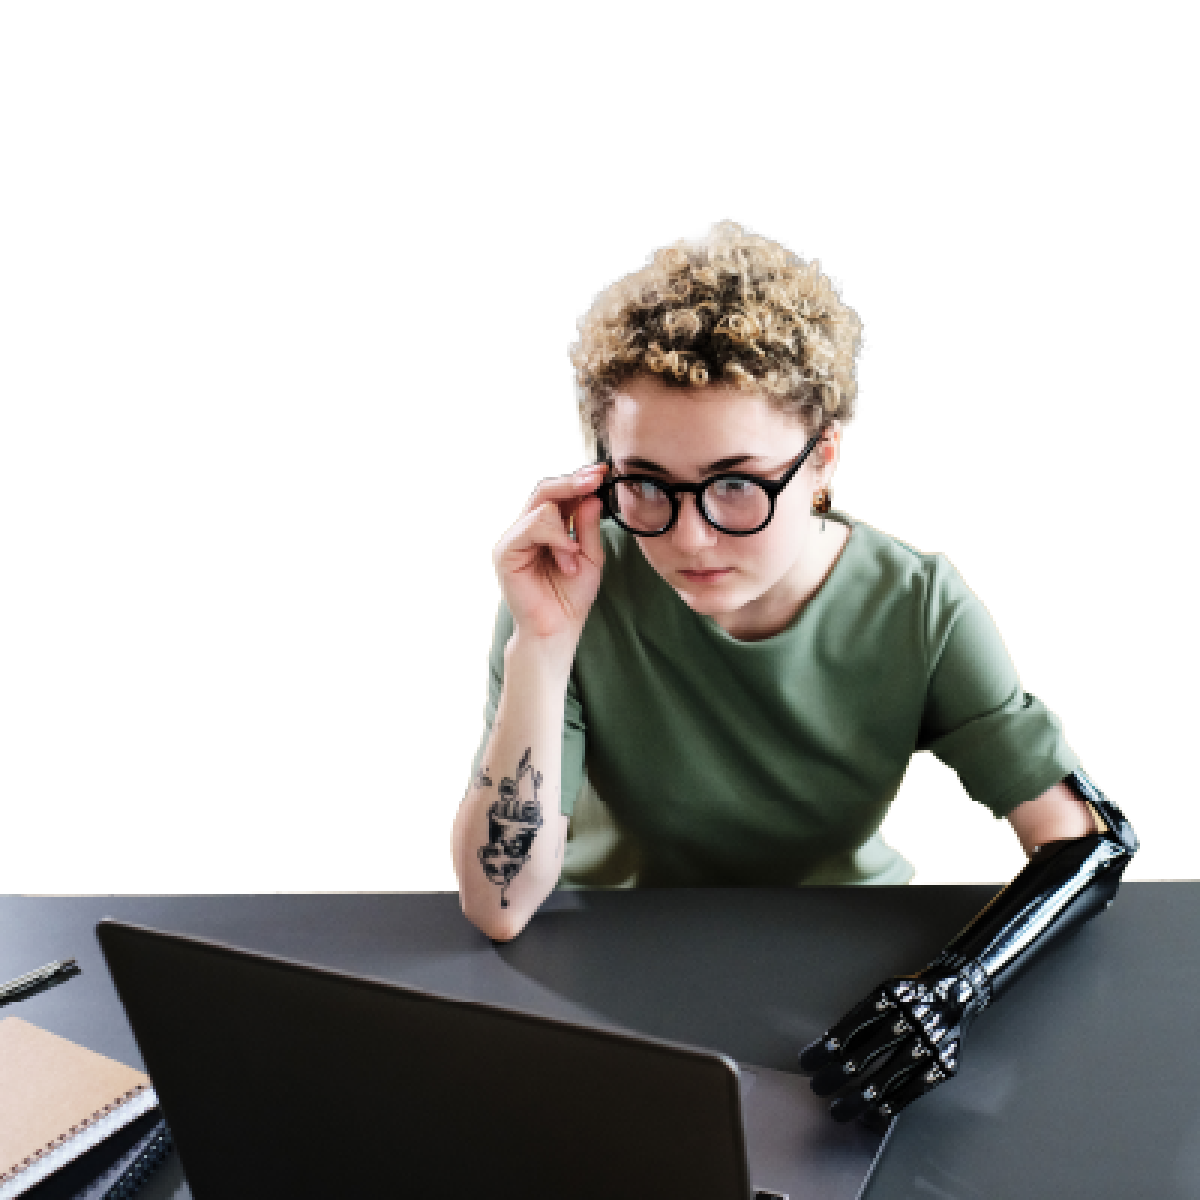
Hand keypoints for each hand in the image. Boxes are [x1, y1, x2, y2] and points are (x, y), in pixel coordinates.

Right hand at [492, 463, 608, 653]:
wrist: (558, 628)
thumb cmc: (571, 596)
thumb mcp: (591, 557)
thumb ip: (589, 527)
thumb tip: (591, 495)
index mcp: (548, 527)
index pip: (560, 494)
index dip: (580, 480)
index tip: (603, 472)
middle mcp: (528, 528)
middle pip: (545, 489)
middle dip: (573, 482)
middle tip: (596, 478)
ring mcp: (515, 538)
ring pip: (542, 507)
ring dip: (567, 531)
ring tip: (574, 559)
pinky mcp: (506, 551)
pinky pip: (532, 526)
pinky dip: (556, 538)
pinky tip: (567, 558)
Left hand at [797, 958, 985, 1128]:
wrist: (954, 994)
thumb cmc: (906, 997)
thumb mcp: (882, 994)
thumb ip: (860, 1018)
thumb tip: (826, 1048)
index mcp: (887, 999)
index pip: (848, 1028)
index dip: (824, 1049)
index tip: (807, 1064)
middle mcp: (907, 1021)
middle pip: (864, 1056)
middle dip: (835, 1077)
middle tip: (817, 1089)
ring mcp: (927, 1045)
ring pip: (886, 1080)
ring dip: (857, 1100)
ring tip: (838, 1111)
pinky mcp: (943, 1065)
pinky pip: (912, 1092)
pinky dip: (889, 1107)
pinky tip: (870, 1116)